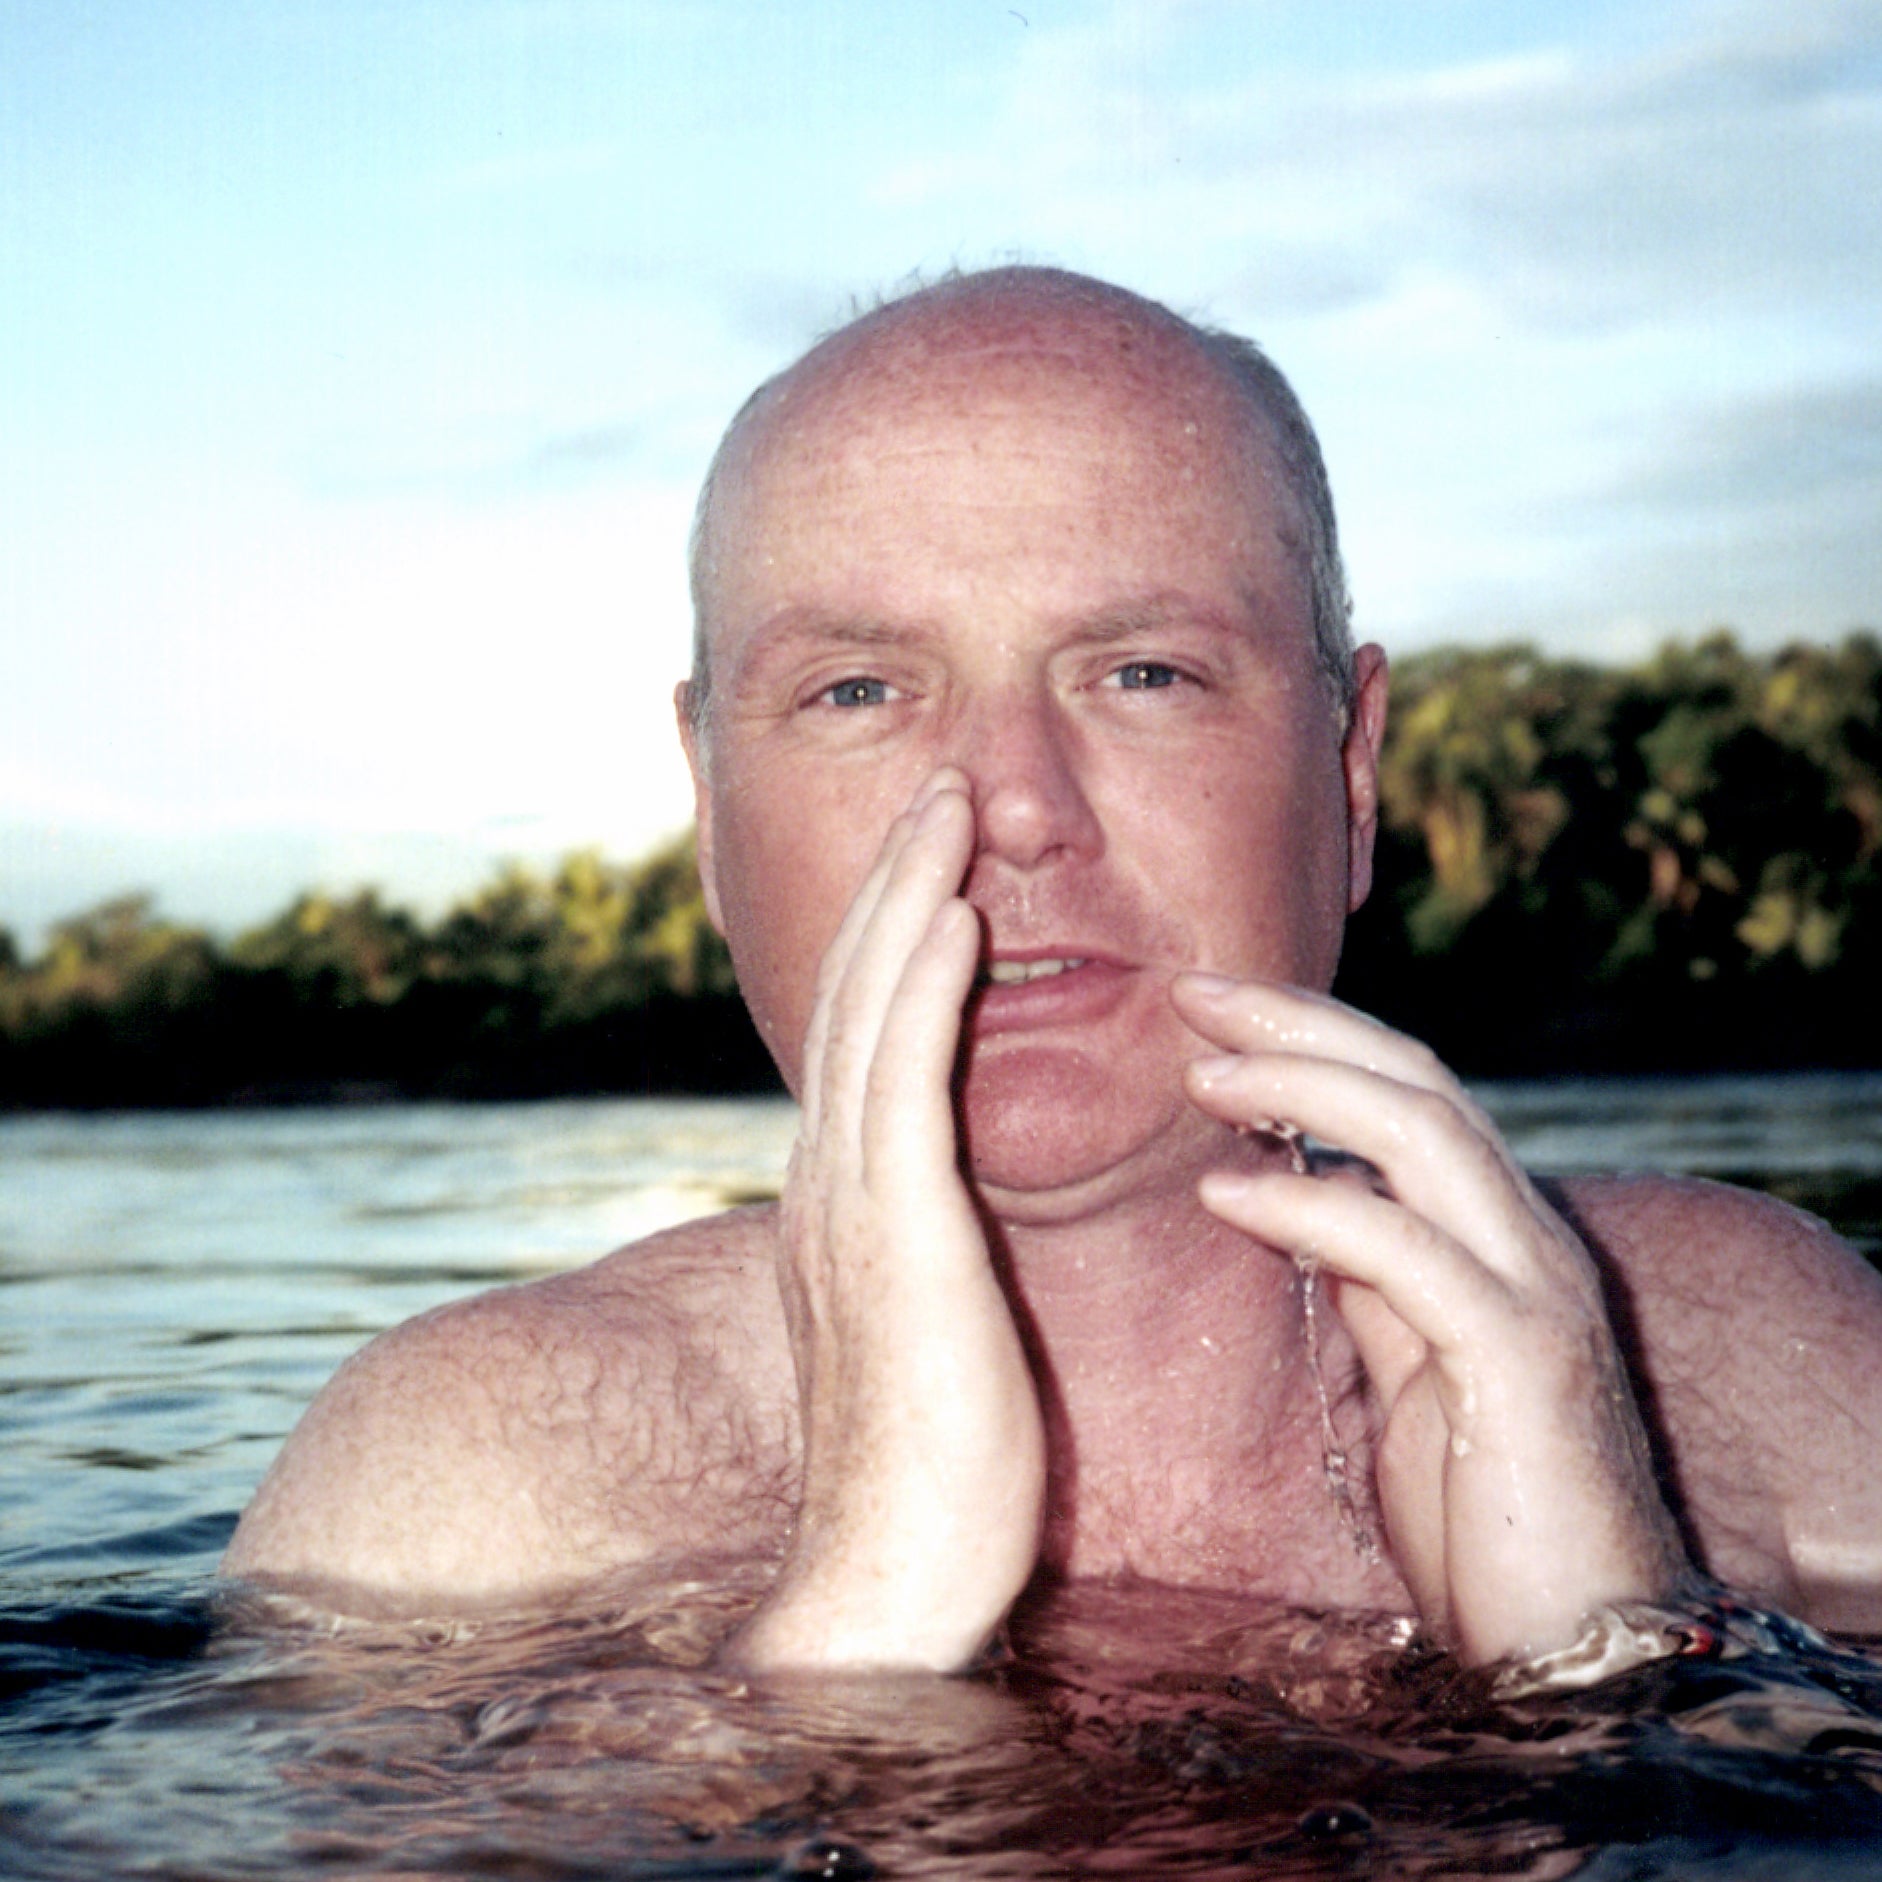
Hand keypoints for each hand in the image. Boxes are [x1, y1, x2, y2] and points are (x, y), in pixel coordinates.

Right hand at [728, 770, 1046, 1671]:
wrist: (892, 1577)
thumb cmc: (938, 1471)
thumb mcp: (925, 1327)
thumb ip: (921, 1249)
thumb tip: (938, 1212)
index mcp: (841, 1202)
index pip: (866, 1037)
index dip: (895, 937)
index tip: (935, 862)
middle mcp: (828, 1184)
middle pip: (856, 999)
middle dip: (895, 884)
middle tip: (930, 792)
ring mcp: (849, 1206)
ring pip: (872, 1016)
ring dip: (906, 900)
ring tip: (941, 810)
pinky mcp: (895, 1238)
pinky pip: (906, 1083)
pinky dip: (923, 989)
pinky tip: (951, 916)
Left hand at [1172, 973, 1688, 1665]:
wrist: (1580, 1647)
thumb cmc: (1485, 1512)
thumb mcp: (1411, 1369)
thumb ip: (1375, 1279)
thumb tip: (1304, 1202)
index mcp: (1499, 1235)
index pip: (1409, 1090)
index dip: (1312, 1034)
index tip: (1211, 1008)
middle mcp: (1529, 1240)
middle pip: (1417, 1081)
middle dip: (1300, 1023)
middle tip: (1192, 990)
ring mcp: (1536, 1290)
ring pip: (1425, 1134)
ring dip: (1303, 1087)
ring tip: (1201, 1074)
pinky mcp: (1521, 1358)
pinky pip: (1406, 1252)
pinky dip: (1310, 1206)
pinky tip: (1225, 1192)